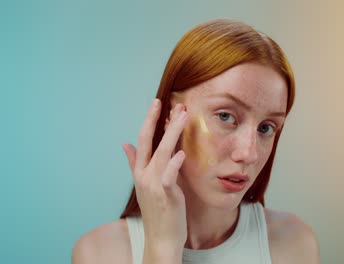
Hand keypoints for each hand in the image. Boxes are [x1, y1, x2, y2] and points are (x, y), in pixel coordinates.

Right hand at [122, 99, 187, 261]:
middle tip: (170, 102)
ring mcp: (153, 184)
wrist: (161, 237)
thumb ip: (135, 163)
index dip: (149, 121)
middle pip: (150, 142)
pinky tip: (181, 152)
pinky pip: (169, 176)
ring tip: (182, 116)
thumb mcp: (145, 184)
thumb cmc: (158, 210)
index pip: (143, 140)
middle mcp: (144, 175)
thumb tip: (124, 145)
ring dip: (172, 133)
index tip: (157, 103)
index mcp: (140, 171)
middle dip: (159, 120)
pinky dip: (174, 163)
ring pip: (162, 152)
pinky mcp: (166, 195)